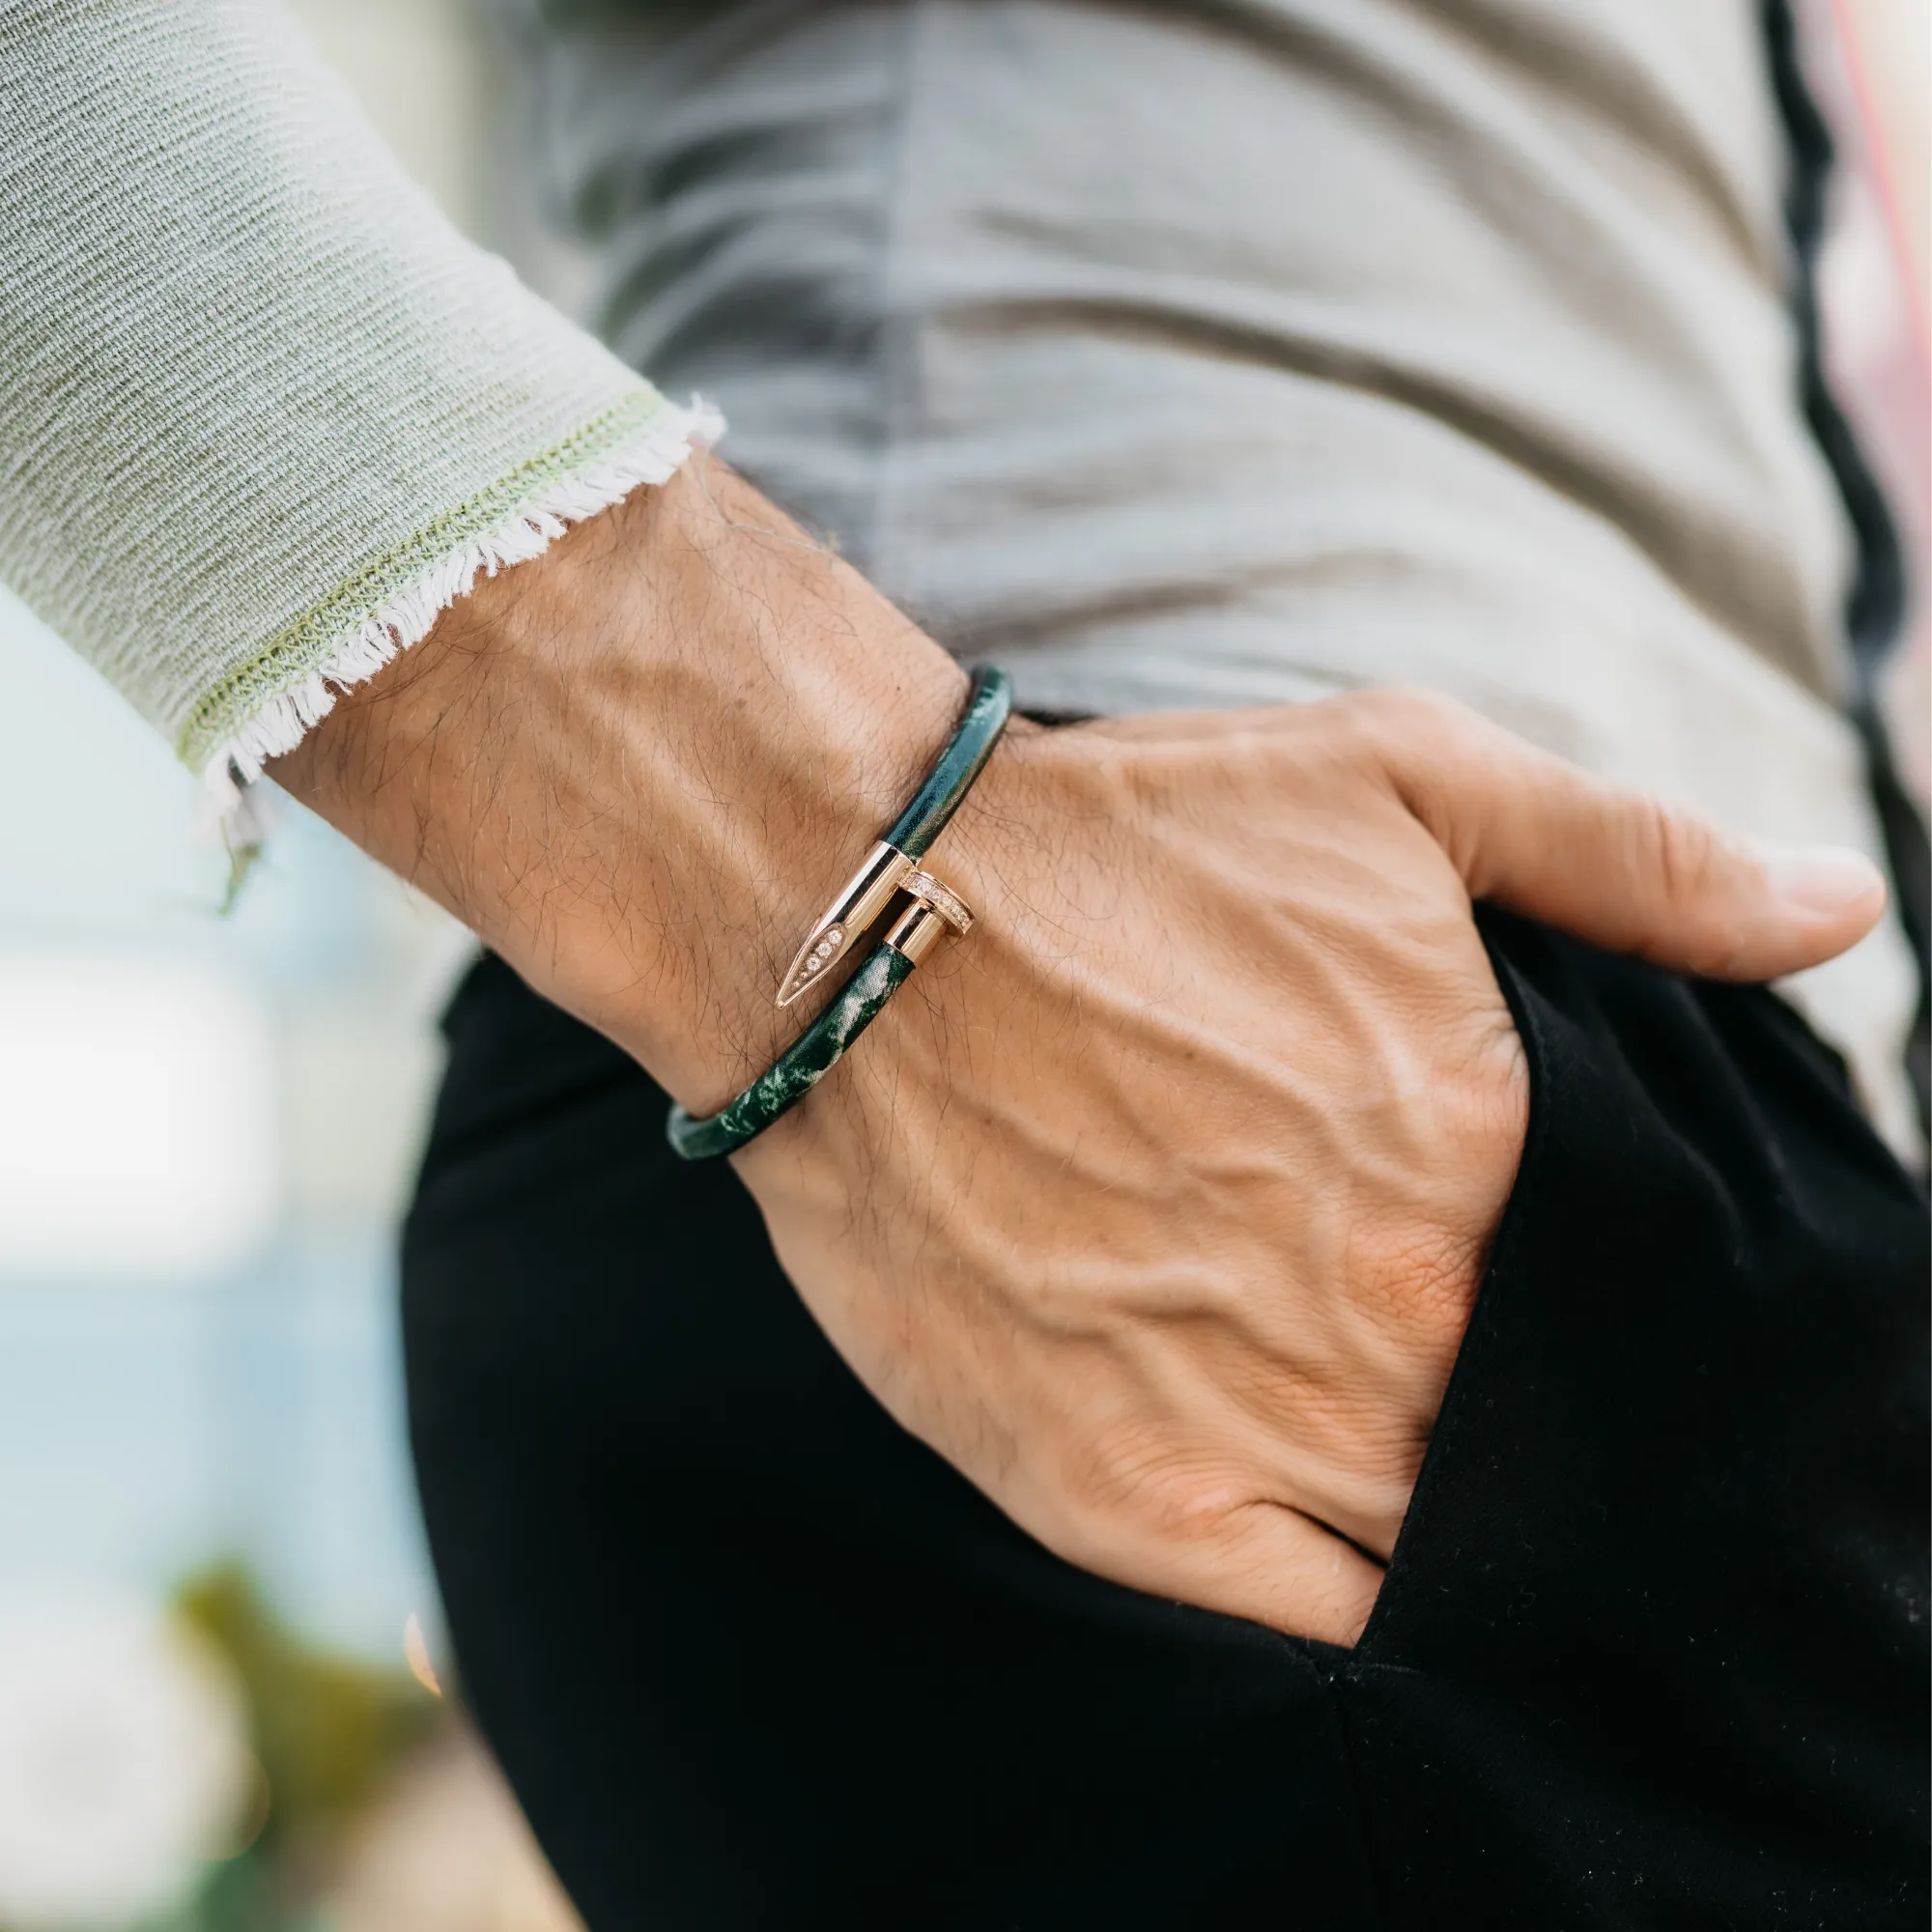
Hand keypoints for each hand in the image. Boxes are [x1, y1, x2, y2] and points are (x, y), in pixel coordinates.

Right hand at [732, 692, 1884, 1641]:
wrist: (864, 929)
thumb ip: (1634, 861)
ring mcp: (1251, 1424)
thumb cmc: (1128, 846)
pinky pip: (1305, 1629)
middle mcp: (1388, 1312)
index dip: (1626, 1322)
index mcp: (1486, 1156)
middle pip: (1545, 1442)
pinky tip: (1342, 1545)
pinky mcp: (1116, 1500)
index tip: (1565, 1297)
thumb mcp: (1399, 779)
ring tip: (1406, 1450)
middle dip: (1545, 1421)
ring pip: (1439, 1549)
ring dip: (1458, 1523)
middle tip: (1464, 1357)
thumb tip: (1844, 910)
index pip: (1639, 1314)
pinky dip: (1353, 1611)